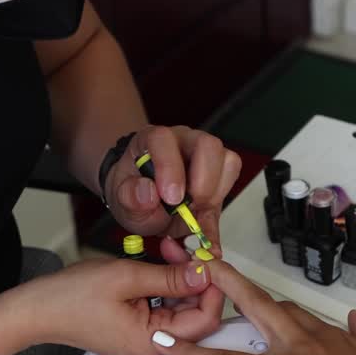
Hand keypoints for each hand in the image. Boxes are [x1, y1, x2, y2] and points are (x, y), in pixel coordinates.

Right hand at [23, 258, 222, 354]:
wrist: (38, 310)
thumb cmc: (71, 297)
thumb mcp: (126, 277)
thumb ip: (170, 278)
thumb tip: (204, 273)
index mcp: (152, 344)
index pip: (205, 320)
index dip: (212, 288)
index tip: (208, 260)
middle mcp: (153, 350)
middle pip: (197, 315)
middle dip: (195, 280)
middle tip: (184, 249)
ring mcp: (147, 343)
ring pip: (182, 310)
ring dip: (180, 279)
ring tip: (167, 251)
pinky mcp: (140, 333)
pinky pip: (166, 310)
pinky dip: (166, 287)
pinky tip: (159, 265)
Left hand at [104, 125, 241, 254]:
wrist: (149, 200)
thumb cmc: (137, 193)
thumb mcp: (123, 202)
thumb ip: (129, 198)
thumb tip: (147, 193)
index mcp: (153, 141)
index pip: (163, 140)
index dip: (170, 169)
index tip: (171, 199)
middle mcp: (183, 140)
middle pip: (207, 144)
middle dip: (203, 182)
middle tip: (190, 208)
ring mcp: (206, 153)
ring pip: (227, 160)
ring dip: (215, 193)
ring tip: (195, 211)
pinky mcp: (221, 169)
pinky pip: (232, 177)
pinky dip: (220, 202)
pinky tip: (203, 214)